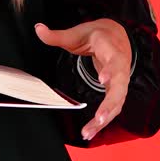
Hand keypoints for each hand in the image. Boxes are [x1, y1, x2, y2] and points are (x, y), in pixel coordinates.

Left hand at [34, 19, 130, 140]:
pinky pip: (113, 108)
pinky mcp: (117, 90)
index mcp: (110, 48)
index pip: (114, 59)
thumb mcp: (77, 33)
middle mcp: (120, 66)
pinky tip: (91, 131)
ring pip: (117, 101)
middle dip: (111, 103)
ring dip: (105, 118)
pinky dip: (103, 121)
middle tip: (101, 118)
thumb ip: (57, 35)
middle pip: (120, 86)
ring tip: (89, 131)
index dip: (110, 69)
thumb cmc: (96, 36)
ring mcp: (121, 80)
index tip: (103, 79)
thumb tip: (38, 28)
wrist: (117, 36)